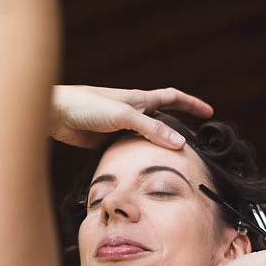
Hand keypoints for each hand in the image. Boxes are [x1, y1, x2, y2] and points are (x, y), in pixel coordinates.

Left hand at [49, 85, 213, 148]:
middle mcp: (132, 111)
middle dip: (180, 126)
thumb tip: (180, 143)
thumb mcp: (124, 116)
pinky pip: (128, 148)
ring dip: (159, 144)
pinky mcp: (105, 140)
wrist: (57, 114)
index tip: (209, 113)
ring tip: (172, 160)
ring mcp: (119, 126)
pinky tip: (142, 166)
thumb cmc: (87, 106)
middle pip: (162, 118)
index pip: (173, 98)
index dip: (192, 105)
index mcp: (140, 99)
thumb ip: (151, 129)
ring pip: (146, 136)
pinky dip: (139, 155)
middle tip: (195, 141)